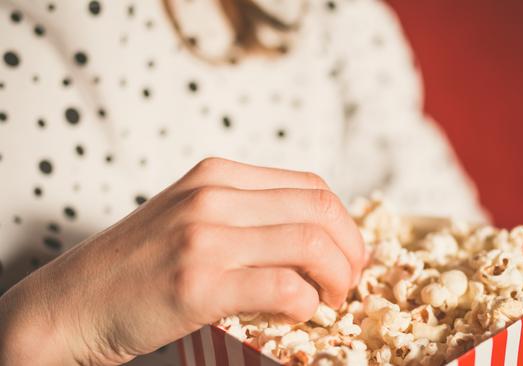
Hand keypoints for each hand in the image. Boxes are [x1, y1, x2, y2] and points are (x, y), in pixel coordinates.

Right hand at [0, 158, 364, 364]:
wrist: (74, 302)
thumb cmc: (139, 265)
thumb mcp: (192, 216)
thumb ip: (246, 214)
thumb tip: (314, 235)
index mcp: (218, 175)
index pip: (311, 186)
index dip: (344, 223)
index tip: (348, 254)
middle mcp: (213, 196)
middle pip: (320, 210)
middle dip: (351, 250)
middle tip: (348, 281)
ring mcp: (204, 237)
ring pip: (309, 244)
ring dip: (336, 278)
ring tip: (330, 300)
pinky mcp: (196, 283)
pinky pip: (281, 287)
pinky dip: (305, 303)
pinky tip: (298, 313)